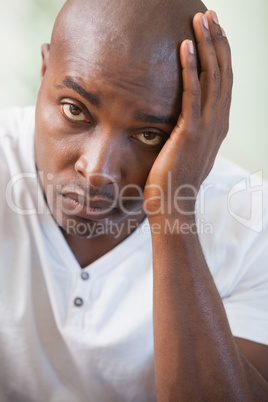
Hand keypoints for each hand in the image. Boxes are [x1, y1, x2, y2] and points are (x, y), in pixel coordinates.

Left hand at [143, 10, 232, 218]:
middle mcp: (218, 123)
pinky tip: (186, 47)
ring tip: (202, 20)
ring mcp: (206, 128)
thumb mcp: (188, 152)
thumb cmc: (175, 181)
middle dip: (218, 42)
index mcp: (217, 126)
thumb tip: (182, 122)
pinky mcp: (190, 133)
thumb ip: (190, 133)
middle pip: (222, 74)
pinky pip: (192, 94)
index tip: (213, 34)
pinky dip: (190, 69)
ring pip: (212, 78)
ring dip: (207, 46)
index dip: (220, 56)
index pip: (223, 83)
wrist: (173, 207)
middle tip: (210, 16)